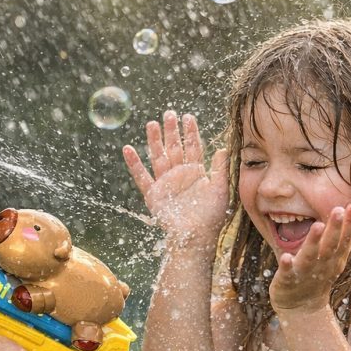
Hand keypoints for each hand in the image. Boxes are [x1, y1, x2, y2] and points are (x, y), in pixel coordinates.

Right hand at [123, 111, 229, 245]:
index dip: (190, 132)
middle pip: (173, 148)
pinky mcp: (153, 194)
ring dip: (154, 141)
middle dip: (172, 131)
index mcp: (195, 172)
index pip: (192, 147)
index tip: (188, 116)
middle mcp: (178, 175)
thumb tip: (223, 148)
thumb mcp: (220, 190)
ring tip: (151, 123)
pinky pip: (141, 176)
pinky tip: (128, 149)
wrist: (195, 237)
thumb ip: (220, 169)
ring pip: (157, 156)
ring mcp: (165, 183)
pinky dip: (134, 164)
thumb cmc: (211, 217)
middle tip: (169, 113)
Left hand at [270, 204, 350, 313]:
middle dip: (335, 228)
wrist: (302, 308)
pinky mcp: (288, 280)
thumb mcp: (334, 262)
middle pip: (330, 245)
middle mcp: (322, 265)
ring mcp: (305, 273)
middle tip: (338, 209)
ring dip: (314, 241)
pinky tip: (286, 256)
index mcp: (333, 259)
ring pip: (311, 256)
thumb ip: (345, 244)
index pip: (343, 239)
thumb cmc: (317, 279)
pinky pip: (288, 272)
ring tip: (318, 225)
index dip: (349, 223)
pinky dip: (288, 265)